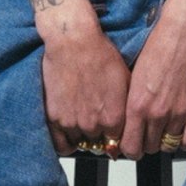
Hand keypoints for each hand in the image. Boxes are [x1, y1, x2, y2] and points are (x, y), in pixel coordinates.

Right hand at [40, 15, 131, 157]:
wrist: (73, 41)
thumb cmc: (100, 55)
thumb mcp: (126, 80)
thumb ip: (129, 109)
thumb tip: (131, 125)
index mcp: (114, 118)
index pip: (118, 142)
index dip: (115, 134)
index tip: (112, 128)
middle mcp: (93, 125)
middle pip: (99, 143)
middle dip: (100, 133)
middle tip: (96, 119)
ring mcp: (72, 123)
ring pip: (81, 143)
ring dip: (83, 136)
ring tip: (83, 119)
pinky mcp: (54, 118)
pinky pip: (60, 144)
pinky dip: (66, 142)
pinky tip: (70, 134)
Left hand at [120, 0, 185, 158]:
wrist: (184, 29)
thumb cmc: (158, 44)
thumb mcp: (133, 73)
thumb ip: (131, 101)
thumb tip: (126, 120)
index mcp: (136, 104)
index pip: (129, 146)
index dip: (130, 149)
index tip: (132, 145)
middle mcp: (156, 112)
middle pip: (149, 148)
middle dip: (147, 144)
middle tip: (149, 134)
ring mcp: (178, 113)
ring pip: (169, 146)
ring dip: (166, 141)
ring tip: (165, 130)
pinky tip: (182, 131)